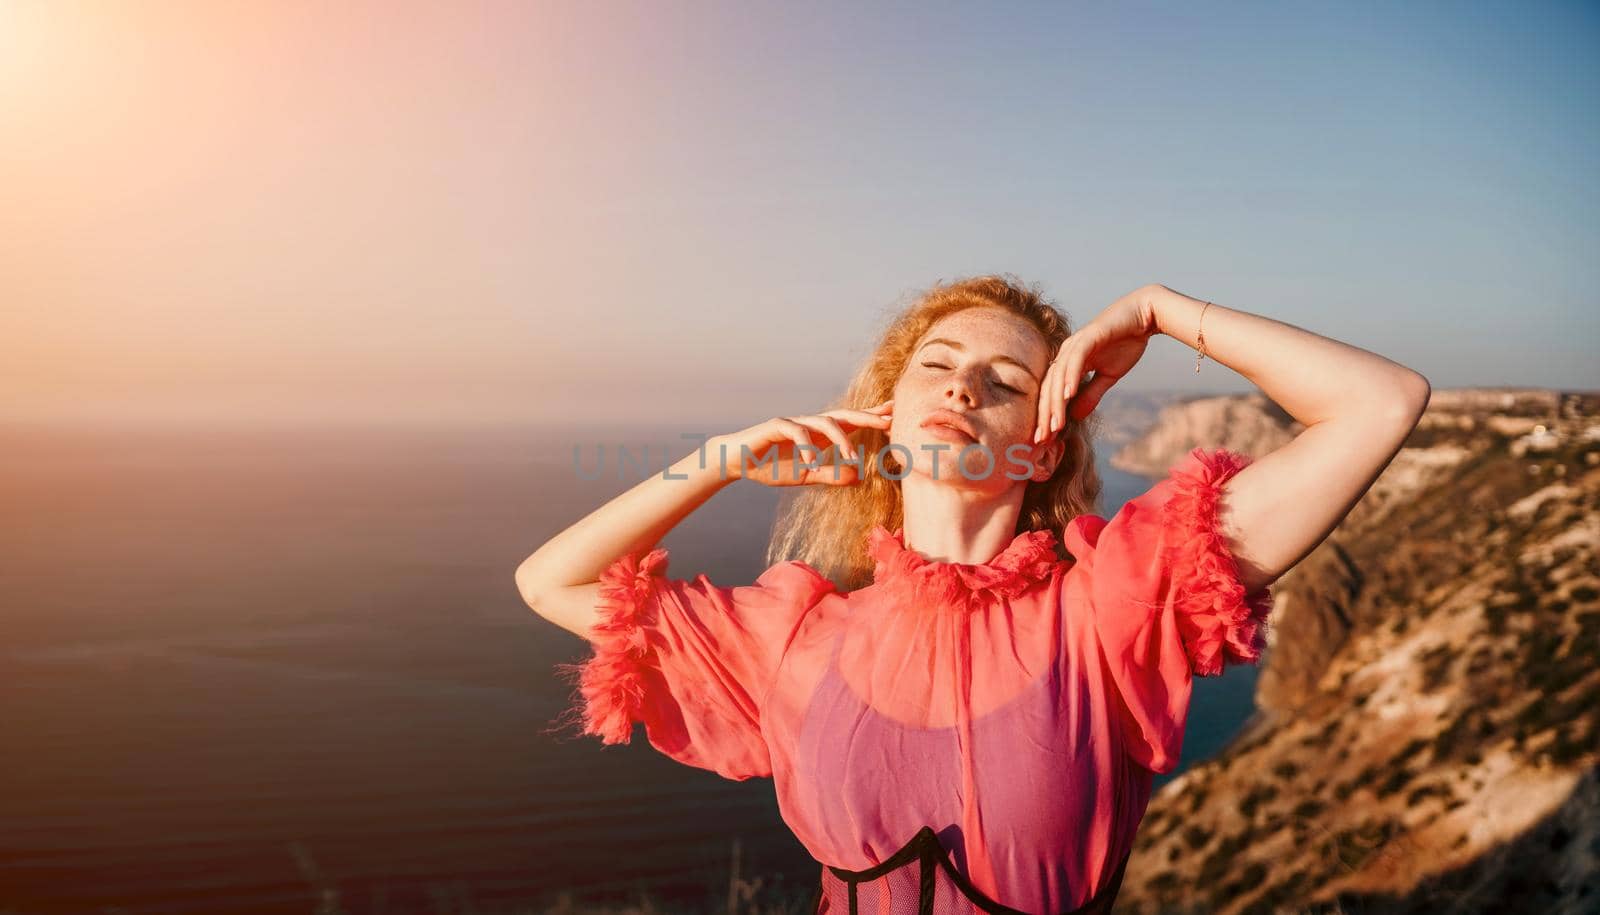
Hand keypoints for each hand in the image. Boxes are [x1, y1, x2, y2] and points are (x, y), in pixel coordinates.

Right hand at [716, 399, 894, 486]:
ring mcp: (793, 422)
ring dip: (840, 439)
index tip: (895, 416)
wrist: (737, 461)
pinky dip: (806, 446)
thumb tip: (859, 477)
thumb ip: (830, 475)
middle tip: (888, 421)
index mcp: (819, 434)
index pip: (850, 422)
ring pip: (823, 422)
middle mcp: (809, 424)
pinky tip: (812, 462)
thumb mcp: (806, 476)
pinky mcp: (775, 426)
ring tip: (852, 459)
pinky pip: (795, 432)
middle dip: (866, 416)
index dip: (871, 417)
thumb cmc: (771, 466)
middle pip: (843, 415)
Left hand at [1033, 286, 1158, 442]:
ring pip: (1059, 377)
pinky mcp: (1089, 336)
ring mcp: (1075, 344)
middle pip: (1049, 388)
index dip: (1046, 417)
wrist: (1144, 317)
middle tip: (1041, 440)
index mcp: (1068, 362)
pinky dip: (1071, 377)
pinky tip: (1068, 395)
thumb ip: (1091, 394)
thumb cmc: (1125, 343)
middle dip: (1044, 416)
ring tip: (1053, 425)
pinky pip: (1076, 360)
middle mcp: (1066, 353)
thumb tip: (1076, 416)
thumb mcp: (1107, 376)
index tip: (1043, 441)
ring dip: (1055, 402)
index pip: (1051, 393)